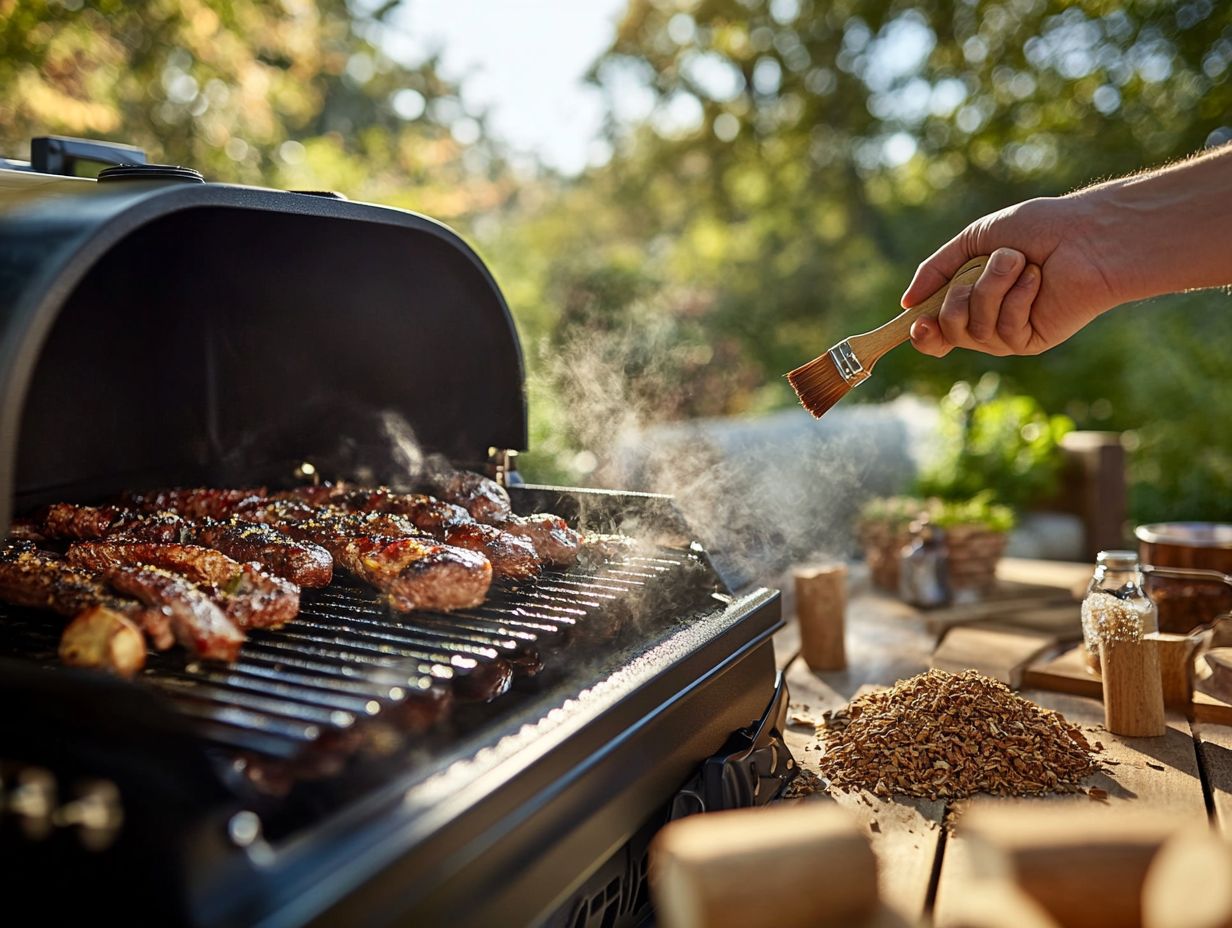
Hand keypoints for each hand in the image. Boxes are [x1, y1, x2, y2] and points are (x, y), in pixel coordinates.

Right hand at [901, 196, 1122, 356]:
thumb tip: (907, 303)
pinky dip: (1018, 297)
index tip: (917, 321)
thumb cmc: (1038, 229)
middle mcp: (987, 321)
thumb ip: (937, 269)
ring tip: (1021, 262)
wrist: (1087, 233)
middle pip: (947, 331)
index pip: (936, 332)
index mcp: (971, 299)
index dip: (923, 333)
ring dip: (993, 286)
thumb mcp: (974, 239)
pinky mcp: (1032, 340)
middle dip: (961, 295)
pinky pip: (1004, 330)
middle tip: (994, 264)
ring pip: (973, 329)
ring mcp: (1008, 334)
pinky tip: (1039, 279)